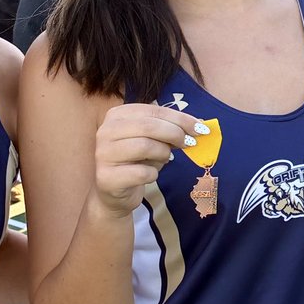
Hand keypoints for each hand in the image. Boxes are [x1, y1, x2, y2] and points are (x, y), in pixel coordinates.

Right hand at [92, 103, 210, 217]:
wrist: (113, 193)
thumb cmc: (135, 162)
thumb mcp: (152, 141)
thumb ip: (169, 130)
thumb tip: (198, 125)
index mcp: (116, 115)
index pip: (153, 110)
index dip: (180, 118)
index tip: (200, 128)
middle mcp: (105, 131)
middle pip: (149, 126)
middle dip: (175, 134)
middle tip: (190, 143)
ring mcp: (103, 154)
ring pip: (145, 147)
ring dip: (163, 154)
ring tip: (166, 159)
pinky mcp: (106, 177)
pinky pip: (141, 172)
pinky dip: (153, 174)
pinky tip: (151, 175)